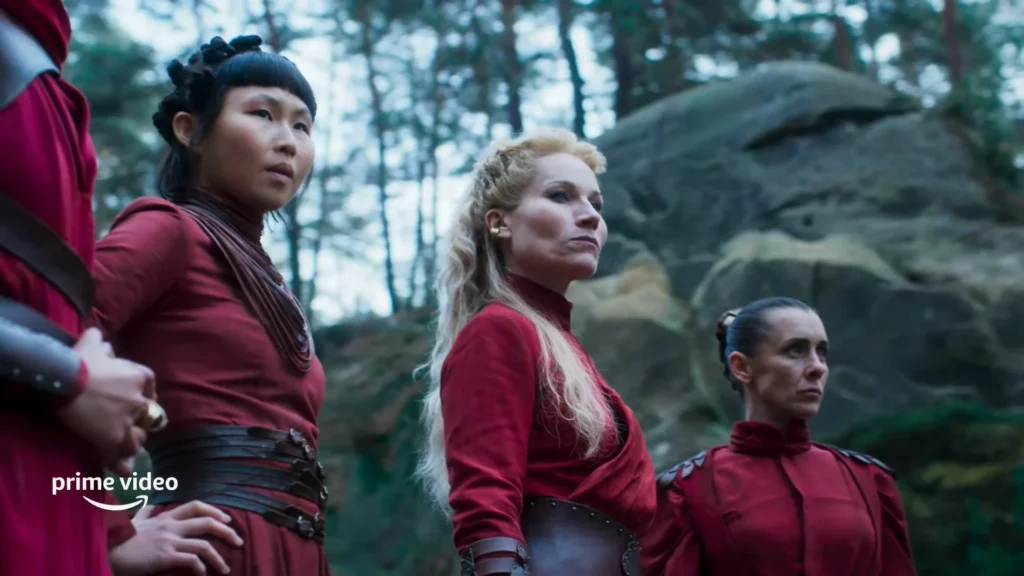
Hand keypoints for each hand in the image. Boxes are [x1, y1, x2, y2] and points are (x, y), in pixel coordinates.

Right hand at [56, 328, 155, 475]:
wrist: (66, 382)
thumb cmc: (79, 361)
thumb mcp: (93, 345)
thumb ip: (101, 344)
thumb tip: (102, 340)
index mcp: (139, 376)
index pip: (150, 387)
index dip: (145, 394)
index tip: (140, 397)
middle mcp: (139, 401)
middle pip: (150, 416)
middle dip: (144, 421)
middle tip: (134, 424)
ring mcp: (128, 421)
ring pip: (138, 438)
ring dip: (133, 442)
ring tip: (125, 446)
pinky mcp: (113, 439)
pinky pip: (120, 455)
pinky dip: (122, 466)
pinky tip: (125, 473)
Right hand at [109, 501, 243, 575]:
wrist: (106, 550)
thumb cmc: (119, 539)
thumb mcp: (135, 522)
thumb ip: (145, 513)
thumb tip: (149, 505)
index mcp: (165, 517)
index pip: (196, 506)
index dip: (214, 511)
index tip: (227, 519)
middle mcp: (171, 526)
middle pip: (207, 522)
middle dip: (227, 531)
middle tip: (238, 541)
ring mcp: (169, 541)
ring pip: (203, 544)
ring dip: (218, 557)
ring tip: (226, 568)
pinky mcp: (165, 556)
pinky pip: (191, 559)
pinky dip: (201, 567)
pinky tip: (203, 573)